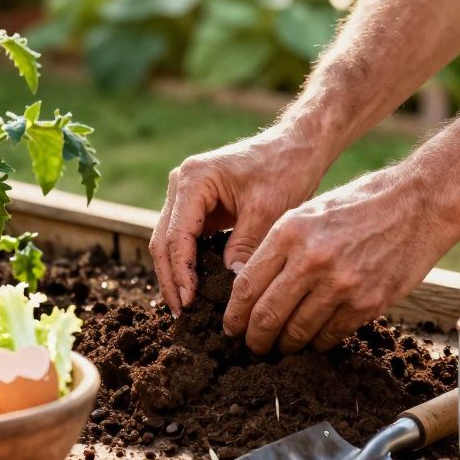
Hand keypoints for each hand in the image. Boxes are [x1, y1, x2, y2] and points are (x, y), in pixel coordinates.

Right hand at [150, 126, 326, 312]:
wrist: (296, 146)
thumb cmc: (284, 170)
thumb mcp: (268, 210)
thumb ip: (246, 246)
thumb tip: (231, 285)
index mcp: (193, 179)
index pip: (177, 235)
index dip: (181, 272)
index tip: (190, 302)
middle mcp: (182, 184)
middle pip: (163, 240)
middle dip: (171, 279)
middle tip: (181, 312)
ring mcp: (186, 195)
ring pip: (169, 242)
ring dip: (175, 274)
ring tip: (184, 307)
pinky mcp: (197, 206)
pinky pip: (184, 239)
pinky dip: (186, 264)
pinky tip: (194, 289)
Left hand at [222, 166, 457, 353]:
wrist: (419, 204)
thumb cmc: (360, 204)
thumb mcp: (309, 212)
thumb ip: (279, 247)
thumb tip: (251, 287)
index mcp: (289, 232)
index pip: (246, 286)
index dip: (234, 314)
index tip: (231, 327)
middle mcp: (311, 260)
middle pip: (266, 316)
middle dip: (254, 339)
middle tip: (252, 346)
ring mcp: (341, 284)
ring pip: (296, 332)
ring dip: (284, 346)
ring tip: (281, 347)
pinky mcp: (367, 303)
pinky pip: (330, 336)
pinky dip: (317, 342)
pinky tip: (313, 339)